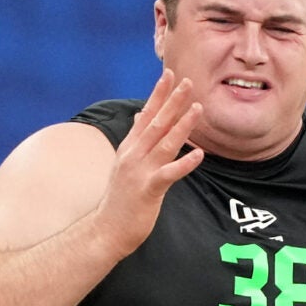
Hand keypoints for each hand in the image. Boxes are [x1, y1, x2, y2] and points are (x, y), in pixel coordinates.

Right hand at [93, 69, 203, 253]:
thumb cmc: (120, 199)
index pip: (145, 115)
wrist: (106, 229)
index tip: (169, 75)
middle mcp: (134, 155)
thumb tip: (137, 116)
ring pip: (165, 143)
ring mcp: (140, 171)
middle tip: (187, 82)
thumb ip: (134, 139)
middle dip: (172, 101)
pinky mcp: (148, 190)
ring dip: (183, 124)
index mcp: (129, 148)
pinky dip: (184, 163)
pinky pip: (170, 173)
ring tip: (198, 108)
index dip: (158, 95)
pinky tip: (199, 154)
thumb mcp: (124, 163)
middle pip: (156, 123)